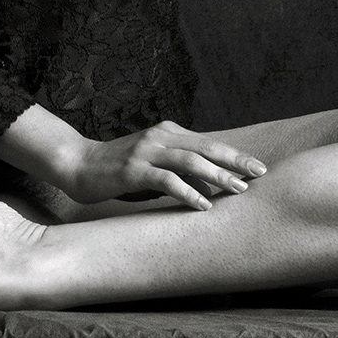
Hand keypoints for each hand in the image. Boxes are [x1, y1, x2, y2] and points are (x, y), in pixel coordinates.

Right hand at [65, 121, 268, 208]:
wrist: (78, 164)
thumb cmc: (119, 170)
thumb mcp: (153, 165)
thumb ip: (178, 169)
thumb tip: (210, 186)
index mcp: (166, 133)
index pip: (207, 142)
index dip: (234, 154)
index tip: (257, 167)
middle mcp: (158, 137)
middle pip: (205, 147)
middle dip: (235, 160)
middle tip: (259, 173)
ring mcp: (145, 152)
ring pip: (189, 161)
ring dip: (217, 175)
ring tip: (238, 190)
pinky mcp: (133, 170)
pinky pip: (166, 180)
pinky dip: (187, 191)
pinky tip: (203, 204)